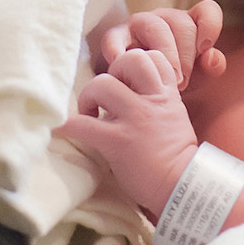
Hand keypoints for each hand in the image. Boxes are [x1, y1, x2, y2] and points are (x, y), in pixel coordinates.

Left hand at [58, 49, 198, 217]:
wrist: (182, 188)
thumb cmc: (175, 157)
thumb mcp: (174, 117)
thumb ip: (155, 100)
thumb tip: (127, 94)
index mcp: (166, 95)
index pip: (153, 56)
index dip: (135, 63)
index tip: (127, 80)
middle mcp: (151, 100)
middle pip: (128, 60)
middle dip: (112, 71)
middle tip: (106, 94)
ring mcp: (135, 119)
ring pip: (103, 84)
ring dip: (88, 95)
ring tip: (88, 112)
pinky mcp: (118, 141)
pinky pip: (84, 125)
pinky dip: (68, 126)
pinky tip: (61, 129)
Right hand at [98, 0, 225, 88]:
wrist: (137, 94)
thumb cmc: (172, 82)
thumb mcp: (197, 78)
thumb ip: (211, 67)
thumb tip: (212, 57)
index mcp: (190, 24)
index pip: (207, 11)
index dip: (210, 26)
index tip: (205, 51)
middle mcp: (165, 19)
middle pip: (181, 22)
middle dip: (185, 54)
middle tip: (182, 83)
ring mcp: (139, 25)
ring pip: (153, 26)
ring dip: (163, 53)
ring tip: (163, 79)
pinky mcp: (115, 37)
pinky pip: (114, 36)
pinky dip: (116, 49)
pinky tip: (120, 64)